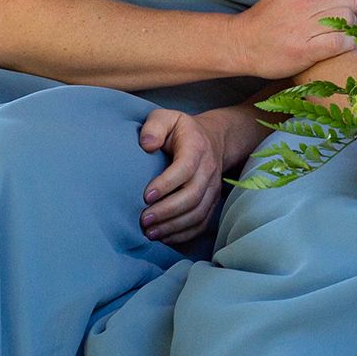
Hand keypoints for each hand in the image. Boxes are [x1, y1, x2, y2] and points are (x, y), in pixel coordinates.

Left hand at [138, 107, 223, 246]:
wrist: (212, 139)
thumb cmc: (181, 131)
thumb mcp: (166, 118)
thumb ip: (154, 126)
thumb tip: (147, 145)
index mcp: (196, 147)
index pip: (185, 168)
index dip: (166, 184)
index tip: (145, 196)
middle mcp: (208, 169)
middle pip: (192, 196)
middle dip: (167, 211)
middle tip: (143, 220)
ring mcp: (213, 188)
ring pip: (198, 213)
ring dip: (174, 226)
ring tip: (150, 232)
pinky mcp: (212, 202)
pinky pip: (202, 223)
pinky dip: (184, 234)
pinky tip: (164, 237)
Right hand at [233, 0, 356, 77]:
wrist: (242, 44)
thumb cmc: (267, 17)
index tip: (343, 7)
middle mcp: (307, 1)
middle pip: (353, 1)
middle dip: (353, 12)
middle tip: (344, 23)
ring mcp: (307, 25)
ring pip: (350, 20)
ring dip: (350, 29)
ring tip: (340, 34)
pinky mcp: (307, 49)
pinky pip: (342, 42)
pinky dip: (347, 44)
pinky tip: (339, 46)